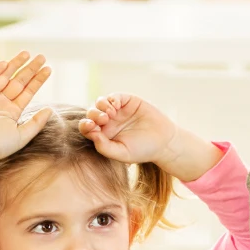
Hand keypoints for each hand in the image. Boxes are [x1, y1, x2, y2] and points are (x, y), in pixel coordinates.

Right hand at [0, 53, 51, 167]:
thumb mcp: (22, 135)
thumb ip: (36, 123)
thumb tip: (50, 110)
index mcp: (12, 111)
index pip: (28, 92)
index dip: (38, 80)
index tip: (48, 69)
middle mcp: (1, 102)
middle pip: (18, 81)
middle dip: (29, 69)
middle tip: (41, 57)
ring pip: (3, 77)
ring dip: (14, 65)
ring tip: (26, 54)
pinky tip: (6, 64)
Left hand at [80, 93, 219, 182]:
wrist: (164, 142)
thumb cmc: (142, 150)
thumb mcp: (122, 153)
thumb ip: (104, 147)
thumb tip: (91, 134)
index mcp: (104, 135)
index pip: (87, 128)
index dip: (86, 126)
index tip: (92, 128)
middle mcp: (108, 122)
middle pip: (91, 113)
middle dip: (93, 115)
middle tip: (103, 120)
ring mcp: (117, 110)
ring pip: (100, 103)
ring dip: (101, 106)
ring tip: (110, 114)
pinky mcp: (127, 101)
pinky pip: (114, 96)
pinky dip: (112, 99)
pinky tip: (115, 107)